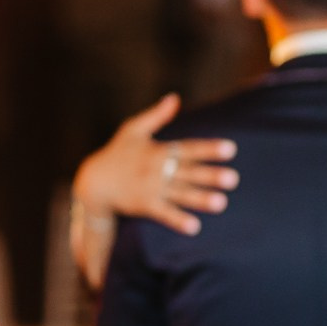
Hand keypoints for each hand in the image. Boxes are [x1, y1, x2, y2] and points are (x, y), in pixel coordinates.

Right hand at [72, 93, 237, 237]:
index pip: (188, 148)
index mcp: (157, 150)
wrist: (93, 181)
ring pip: (179, 194)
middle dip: (209, 176)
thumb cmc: (116, 153)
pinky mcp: (143, 206)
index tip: (231, 149)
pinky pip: (163, 213)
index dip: (209, 149)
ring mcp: (150, 189)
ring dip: (200, 199)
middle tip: (233, 179)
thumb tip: (174, 98)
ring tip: (221, 203)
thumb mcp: (132, 130)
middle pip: (187, 172)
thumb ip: (156, 116)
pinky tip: (194, 227)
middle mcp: (156, 169)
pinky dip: (177, 220)